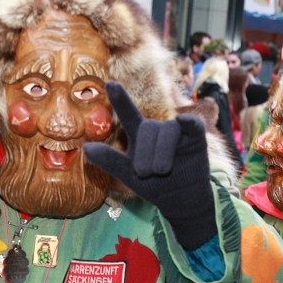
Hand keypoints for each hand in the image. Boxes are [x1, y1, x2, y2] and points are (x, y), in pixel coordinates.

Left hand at [84, 82, 215, 248]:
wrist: (180, 199)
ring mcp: (177, 131)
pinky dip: (189, 122)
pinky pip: (192, 124)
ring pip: (168, 130)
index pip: (129, 114)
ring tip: (161, 171)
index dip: (121, 99)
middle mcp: (158, 129)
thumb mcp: (128, 175)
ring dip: (162, 153)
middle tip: (145, 173)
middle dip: (145, 153)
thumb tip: (86, 148)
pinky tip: (184, 122)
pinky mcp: (195, 136)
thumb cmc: (153, 185)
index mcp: (139, 135)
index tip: (110, 84)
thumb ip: (109, 161)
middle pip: (148, 128)